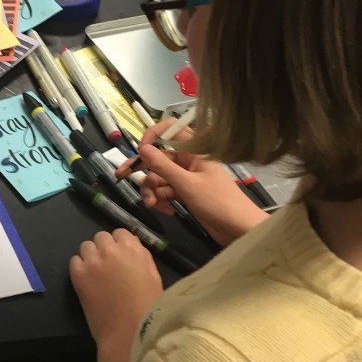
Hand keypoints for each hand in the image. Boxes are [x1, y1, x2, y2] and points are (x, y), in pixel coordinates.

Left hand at [69, 230, 162, 350]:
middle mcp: (111, 250)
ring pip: (86, 246)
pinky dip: (80, 267)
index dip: (119, 244)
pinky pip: (74, 260)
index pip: (120, 232)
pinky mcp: (78, 274)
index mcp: (133, 248)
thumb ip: (141, 257)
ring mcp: (93, 261)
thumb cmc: (148, 308)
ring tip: (96, 273)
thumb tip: (131, 246)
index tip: (120, 256)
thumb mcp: (153, 277)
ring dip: (91, 255)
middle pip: (101, 237)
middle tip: (108, 265)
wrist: (128, 332)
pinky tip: (87, 280)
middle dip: (104, 248)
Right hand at [123, 120, 268, 246]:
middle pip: (159, 157)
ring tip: (152, 205)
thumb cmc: (219, 203)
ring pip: (160, 177)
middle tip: (121, 176)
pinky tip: (165, 210)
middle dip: (143, 169)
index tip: (140, 150)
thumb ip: (163, 166)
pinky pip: (166, 191)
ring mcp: (188, 177)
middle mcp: (190, 160)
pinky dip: (162, 199)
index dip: (152, 136)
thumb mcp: (188, 185)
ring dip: (152, 190)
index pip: (170, 130)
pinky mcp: (187, 193)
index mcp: (195, 150)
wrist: (240, 230)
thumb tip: (142, 148)